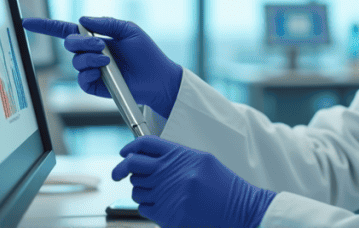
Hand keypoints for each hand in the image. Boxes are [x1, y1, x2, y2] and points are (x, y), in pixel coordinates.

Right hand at [22, 16, 182, 117]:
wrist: (157, 77)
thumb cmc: (146, 53)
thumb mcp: (129, 30)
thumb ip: (107, 23)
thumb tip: (83, 19)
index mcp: (96, 38)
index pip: (66, 30)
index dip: (46, 26)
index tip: (27, 22)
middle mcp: (90, 53)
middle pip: (69, 43)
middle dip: (82, 42)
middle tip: (100, 44)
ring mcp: (91, 70)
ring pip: (76, 61)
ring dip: (89, 57)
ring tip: (108, 60)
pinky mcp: (94, 86)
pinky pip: (81, 79)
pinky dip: (89, 73)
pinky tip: (102, 71)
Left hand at [112, 135, 275, 227]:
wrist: (239, 208)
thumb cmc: (222, 185)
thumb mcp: (202, 161)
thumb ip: (176, 157)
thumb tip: (149, 159)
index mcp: (181, 155)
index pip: (145, 144)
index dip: (130, 148)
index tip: (124, 154)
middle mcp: (172, 172)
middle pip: (133, 165)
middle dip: (121, 169)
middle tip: (119, 174)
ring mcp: (168, 193)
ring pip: (136, 189)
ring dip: (140, 191)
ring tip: (157, 192)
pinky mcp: (167, 214)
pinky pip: (143, 208)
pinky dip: (148, 207)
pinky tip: (162, 204)